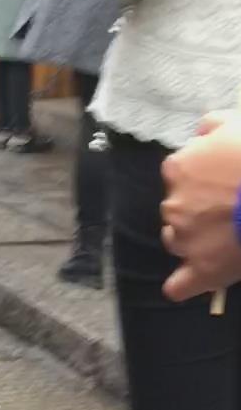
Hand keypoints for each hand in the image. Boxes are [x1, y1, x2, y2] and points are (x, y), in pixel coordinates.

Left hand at [161, 113, 240, 300]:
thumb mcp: (234, 123)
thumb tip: (201, 133)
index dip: (199, 177)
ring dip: (192, 238)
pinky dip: (182, 284)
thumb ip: (211, 127)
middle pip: (176, 209)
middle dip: (195, 208)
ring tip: (222, 235)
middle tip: (226, 206)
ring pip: (176, 241)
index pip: (178, 173)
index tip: (219, 179)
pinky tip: (188, 282)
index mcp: (178, 169)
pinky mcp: (203, 269)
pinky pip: (180, 286)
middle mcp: (173, 205)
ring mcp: (185, 239)